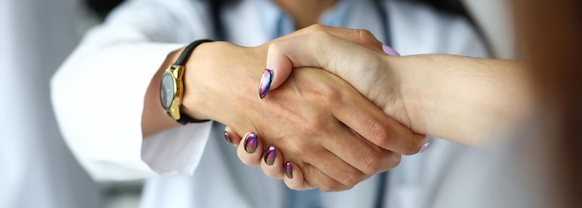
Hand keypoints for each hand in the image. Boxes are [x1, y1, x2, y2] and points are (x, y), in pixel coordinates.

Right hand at [211, 25, 425, 190]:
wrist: (229, 82)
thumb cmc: (274, 59)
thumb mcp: (314, 38)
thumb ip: (354, 40)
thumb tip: (388, 54)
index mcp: (332, 94)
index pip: (384, 130)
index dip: (406, 141)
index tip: (415, 141)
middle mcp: (319, 124)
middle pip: (372, 159)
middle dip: (392, 160)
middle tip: (399, 154)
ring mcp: (302, 146)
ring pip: (351, 175)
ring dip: (369, 173)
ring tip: (377, 161)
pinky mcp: (287, 159)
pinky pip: (323, 182)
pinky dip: (340, 180)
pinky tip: (347, 166)